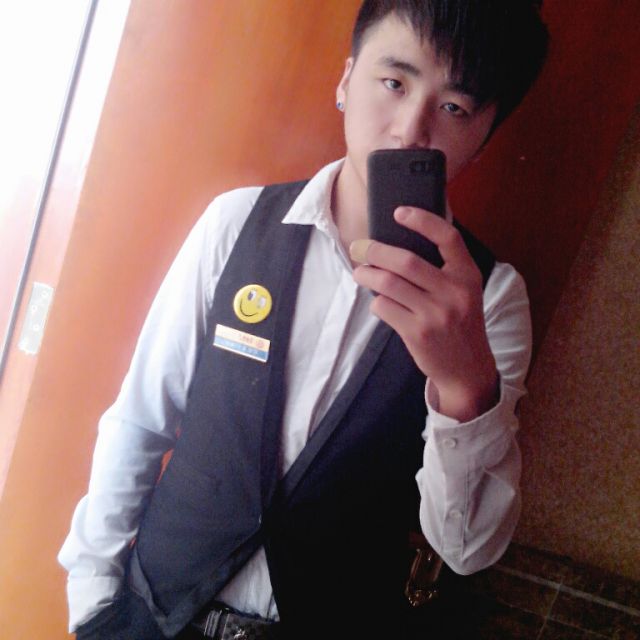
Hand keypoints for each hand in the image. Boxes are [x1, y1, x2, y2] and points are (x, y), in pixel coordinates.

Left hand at [350, 206, 497, 421]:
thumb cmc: (459, 324)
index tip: (399, 212)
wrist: (467, 370)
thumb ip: (442, 270)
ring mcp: (435, 314)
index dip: (422, 220)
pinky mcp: (417, 333)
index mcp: (468, 275)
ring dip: (366, 275)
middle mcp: (454, 292)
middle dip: (375, 251)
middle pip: (405, 261)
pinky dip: (376, 302)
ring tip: (360, 273)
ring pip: (388, 284)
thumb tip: (396, 245)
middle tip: (358, 248)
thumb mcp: (464, 293)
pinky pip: (384, 307)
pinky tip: (379, 302)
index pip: (447, 238)